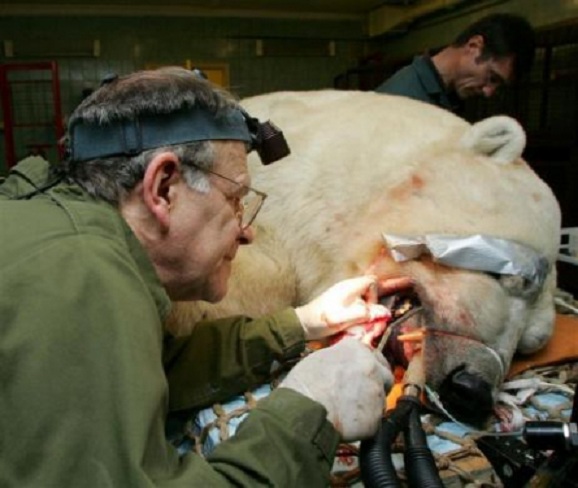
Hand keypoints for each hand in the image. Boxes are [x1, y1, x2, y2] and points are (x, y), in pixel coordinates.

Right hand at [279, 338, 393, 440]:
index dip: (369, 367)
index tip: (363, 375)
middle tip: (361, 395)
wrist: (303, 410)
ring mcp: (376, 392)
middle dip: (378, 385)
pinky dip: (364, 425)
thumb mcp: (319, 359)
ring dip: (370, 406)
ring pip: (380, 401)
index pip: (374, 355)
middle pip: (385, 376)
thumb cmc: (304, 384)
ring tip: (348, 413)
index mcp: (357, 349)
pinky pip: (374, 422)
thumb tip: (344, 368)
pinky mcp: (376, 417)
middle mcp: (372, 367)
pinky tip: (347, 425)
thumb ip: (340, 360)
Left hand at [295, 275, 411, 339]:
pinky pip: (356, 305)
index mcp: (348, 287)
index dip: (375, 295)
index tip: (369, 310)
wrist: (302, 325)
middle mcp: (347, 288)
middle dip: (371, 306)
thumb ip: (362, 314)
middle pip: (369, 291)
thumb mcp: (340, 318)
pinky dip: (358, 314)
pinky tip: (351, 325)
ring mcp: (343, 295)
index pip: (371, 281)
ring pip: (363, 299)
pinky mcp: (340, 303)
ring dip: (364, 312)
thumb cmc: (320, 320)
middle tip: (366, 319)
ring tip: (358, 324)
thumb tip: (382, 312)